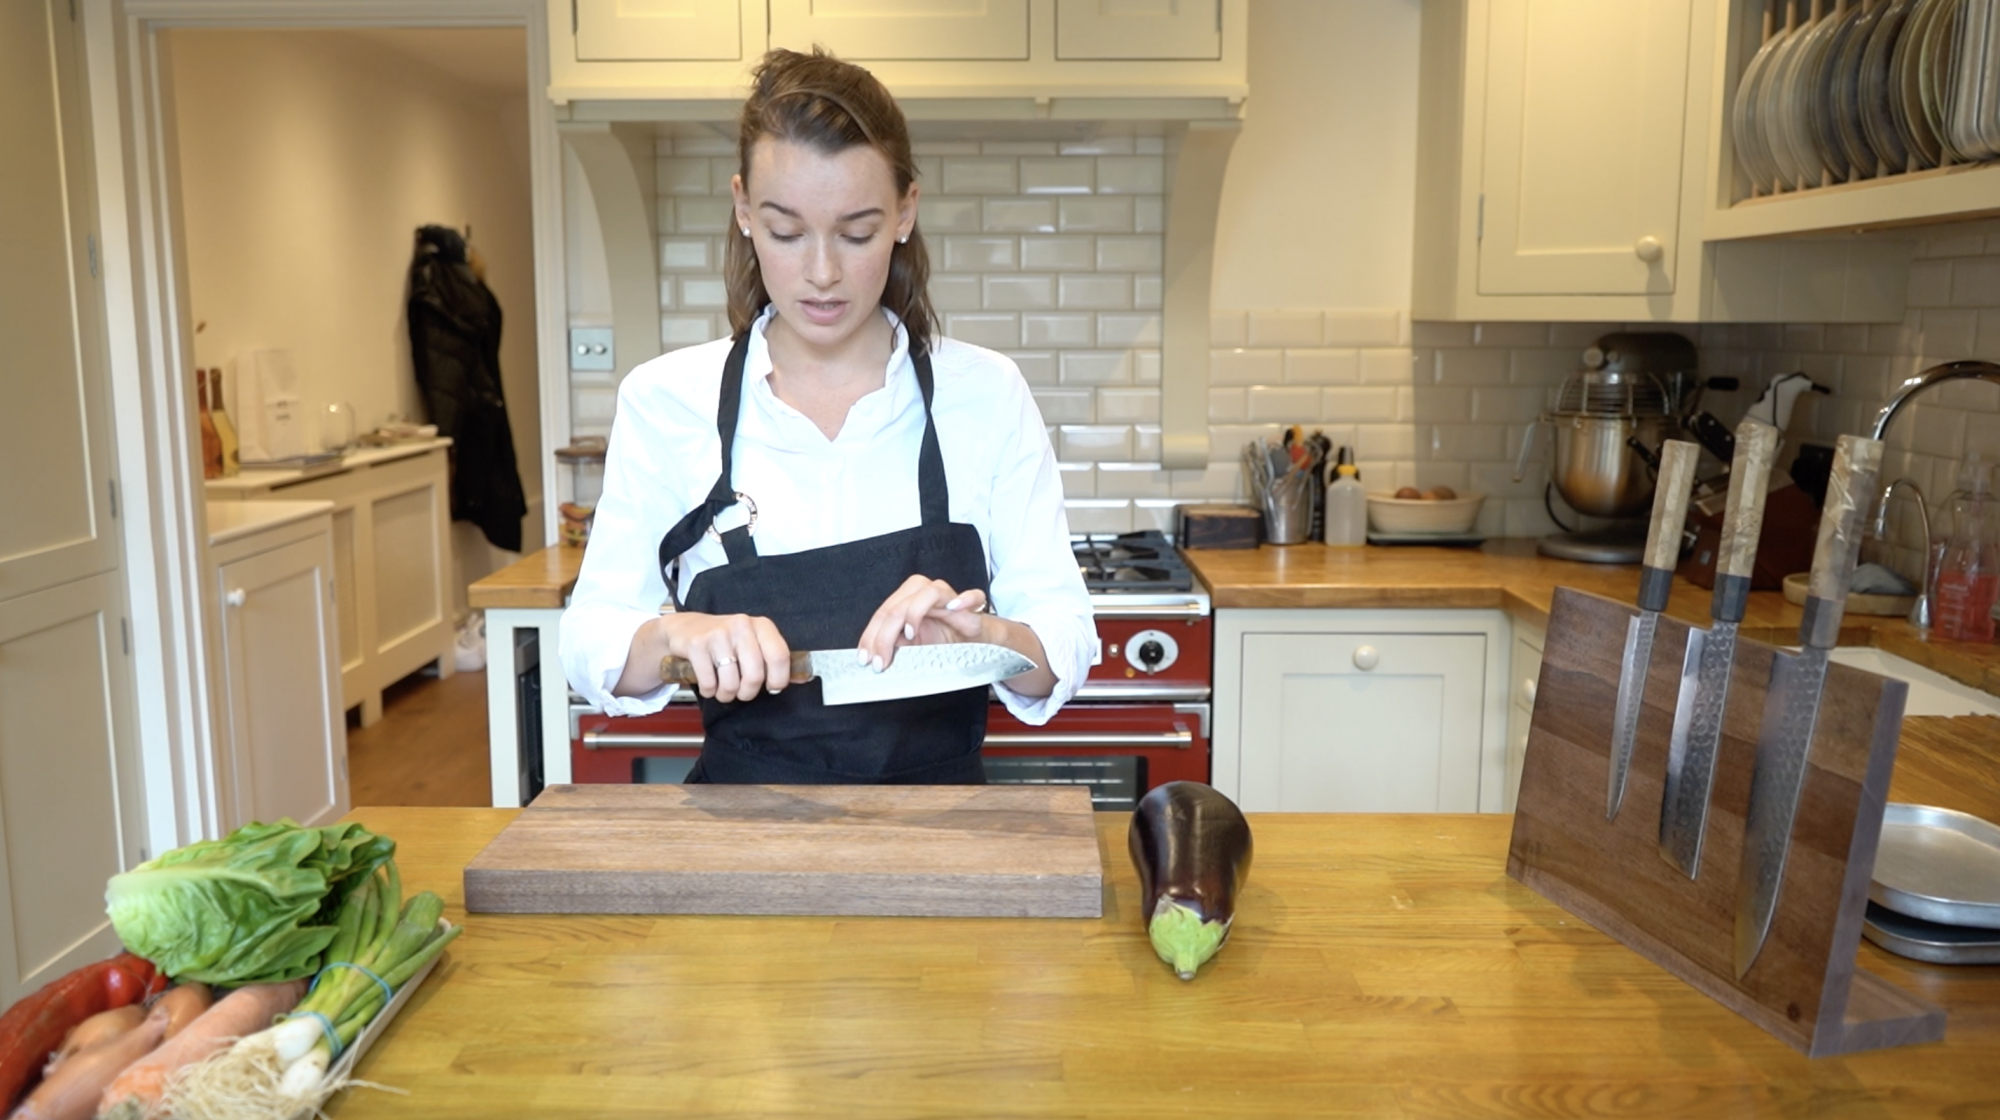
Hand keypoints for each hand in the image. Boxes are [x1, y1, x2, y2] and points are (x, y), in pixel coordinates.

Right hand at [656, 612, 791, 702]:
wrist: (685, 628)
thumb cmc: (725, 640)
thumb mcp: (752, 642)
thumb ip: (772, 659)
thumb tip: (801, 679)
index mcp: (761, 626)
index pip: (780, 656)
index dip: (778, 680)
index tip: (772, 688)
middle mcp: (742, 626)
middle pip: (755, 675)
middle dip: (748, 692)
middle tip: (742, 692)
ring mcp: (718, 634)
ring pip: (731, 682)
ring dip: (727, 694)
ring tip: (723, 689)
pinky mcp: (697, 644)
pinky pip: (709, 682)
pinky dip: (709, 690)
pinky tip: (709, 683)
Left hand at [856, 576, 989, 670]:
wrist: (974, 641)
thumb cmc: (943, 640)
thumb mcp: (912, 646)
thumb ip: (894, 644)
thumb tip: (873, 655)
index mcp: (905, 598)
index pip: (882, 614)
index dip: (871, 636)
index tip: (865, 658)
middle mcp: (922, 591)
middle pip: (898, 606)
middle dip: (885, 636)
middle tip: (880, 660)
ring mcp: (946, 594)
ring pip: (925, 594)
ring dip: (914, 614)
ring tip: (910, 635)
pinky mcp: (970, 602)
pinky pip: (970, 595)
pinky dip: (963, 599)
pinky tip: (954, 608)